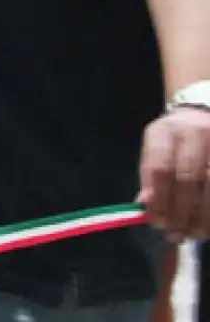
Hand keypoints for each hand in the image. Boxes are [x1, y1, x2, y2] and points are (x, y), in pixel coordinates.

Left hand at [139, 105, 209, 239]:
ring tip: (196, 233)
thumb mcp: (156, 149)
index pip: (160, 168)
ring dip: (203, 215)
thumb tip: (145, 207)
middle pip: (188, 178)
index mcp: (165, 132)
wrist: (202, 113)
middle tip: (176, 234)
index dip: (159, 199)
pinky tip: (208, 224)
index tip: (157, 223)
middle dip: (181, 211)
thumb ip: (150, 176)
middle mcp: (193, 132)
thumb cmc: (175, 139)